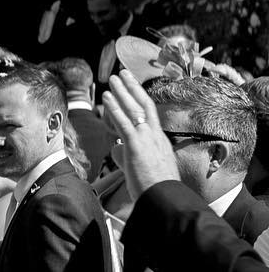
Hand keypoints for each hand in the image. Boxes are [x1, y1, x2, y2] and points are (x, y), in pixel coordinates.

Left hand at [103, 73, 180, 200]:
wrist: (164, 198)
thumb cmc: (156, 189)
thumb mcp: (144, 169)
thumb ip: (129, 156)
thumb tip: (117, 150)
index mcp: (159, 140)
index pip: (149, 114)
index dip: (140, 99)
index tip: (133, 88)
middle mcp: (155, 135)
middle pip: (144, 104)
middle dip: (133, 87)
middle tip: (123, 73)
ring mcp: (146, 139)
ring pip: (133, 109)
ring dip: (121, 91)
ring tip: (112, 78)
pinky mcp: (136, 146)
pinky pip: (124, 123)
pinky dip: (115, 108)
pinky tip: (107, 97)